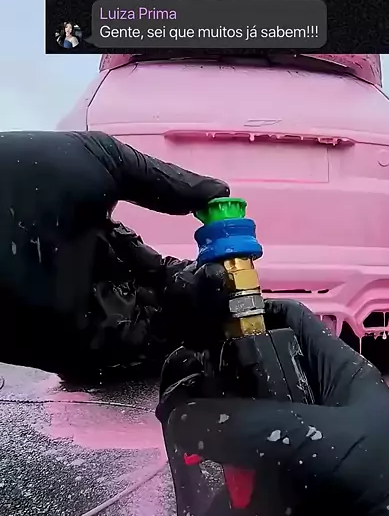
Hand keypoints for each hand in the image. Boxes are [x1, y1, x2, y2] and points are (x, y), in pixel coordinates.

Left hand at [0, 131, 227, 376]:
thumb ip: (162, 182)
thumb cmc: (31, 178)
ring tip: (220, 308)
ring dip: (186, 321)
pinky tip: (192, 329)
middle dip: (195, 298)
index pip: (153, 261)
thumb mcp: (102, 162)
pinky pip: (122, 353)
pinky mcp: (70, 345)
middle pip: (156, 299)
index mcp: (97, 234)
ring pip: (147, 327)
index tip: (225, 263)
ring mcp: (81, 313)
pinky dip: (159, 346)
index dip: (192, 263)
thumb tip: (218, 193)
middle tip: (231, 294)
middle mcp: (93, 277)